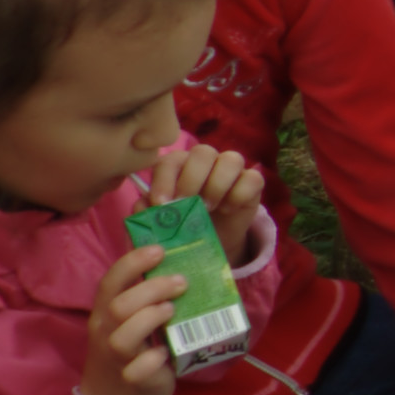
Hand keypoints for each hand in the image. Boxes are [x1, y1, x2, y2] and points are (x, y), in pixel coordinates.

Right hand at [80, 243, 188, 394]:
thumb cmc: (130, 356)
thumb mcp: (129, 324)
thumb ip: (144, 301)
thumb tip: (179, 267)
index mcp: (105, 314)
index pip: (110, 282)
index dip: (133, 263)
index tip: (159, 250)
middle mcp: (107, 333)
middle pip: (120, 304)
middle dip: (153, 288)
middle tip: (181, 282)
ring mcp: (118, 358)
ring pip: (125, 334)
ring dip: (152, 317)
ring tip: (172, 311)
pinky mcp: (133, 381)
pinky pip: (139, 369)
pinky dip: (155, 358)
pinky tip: (166, 354)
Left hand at [152, 141, 265, 264]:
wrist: (211, 242)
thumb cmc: (182, 227)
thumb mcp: (161, 223)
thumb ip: (148, 212)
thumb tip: (142, 204)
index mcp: (178, 166)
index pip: (170, 160)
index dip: (164, 180)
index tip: (161, 204)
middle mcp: (205, 162)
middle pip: (202, 152)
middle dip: (192, 179)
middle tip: (187, 204)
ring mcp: (231, 170)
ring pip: (231, 159)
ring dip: (217, 185)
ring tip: (208, 207)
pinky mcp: (252, 183)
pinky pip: (252, 178)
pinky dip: (239, 194)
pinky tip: (228, 210)